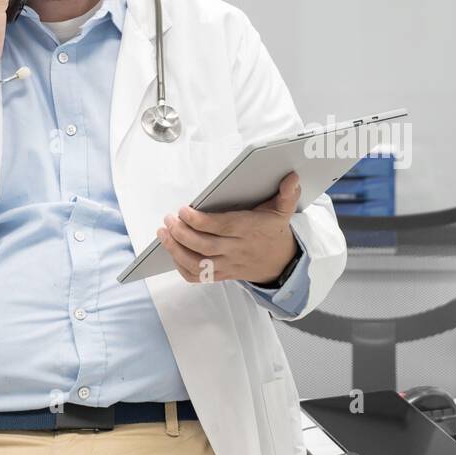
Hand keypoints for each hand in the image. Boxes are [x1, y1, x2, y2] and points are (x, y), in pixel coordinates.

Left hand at [157, 172, 302, 283]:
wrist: (280, 263)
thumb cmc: (273, 232)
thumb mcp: (283, 211)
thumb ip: (287, 194)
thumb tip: (292, 177)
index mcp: (248, 230)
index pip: (220, 228)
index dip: (199, 221)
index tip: (183, 210)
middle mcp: (236, 250)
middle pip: (204, 246)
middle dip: (182, 234)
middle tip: (168, 219)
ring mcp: (227, 265)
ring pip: (197, 263)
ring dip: (176, 250)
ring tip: (163, 232)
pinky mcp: (221, 274)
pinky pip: (198, 277)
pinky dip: (181, 267)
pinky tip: (172, 251)